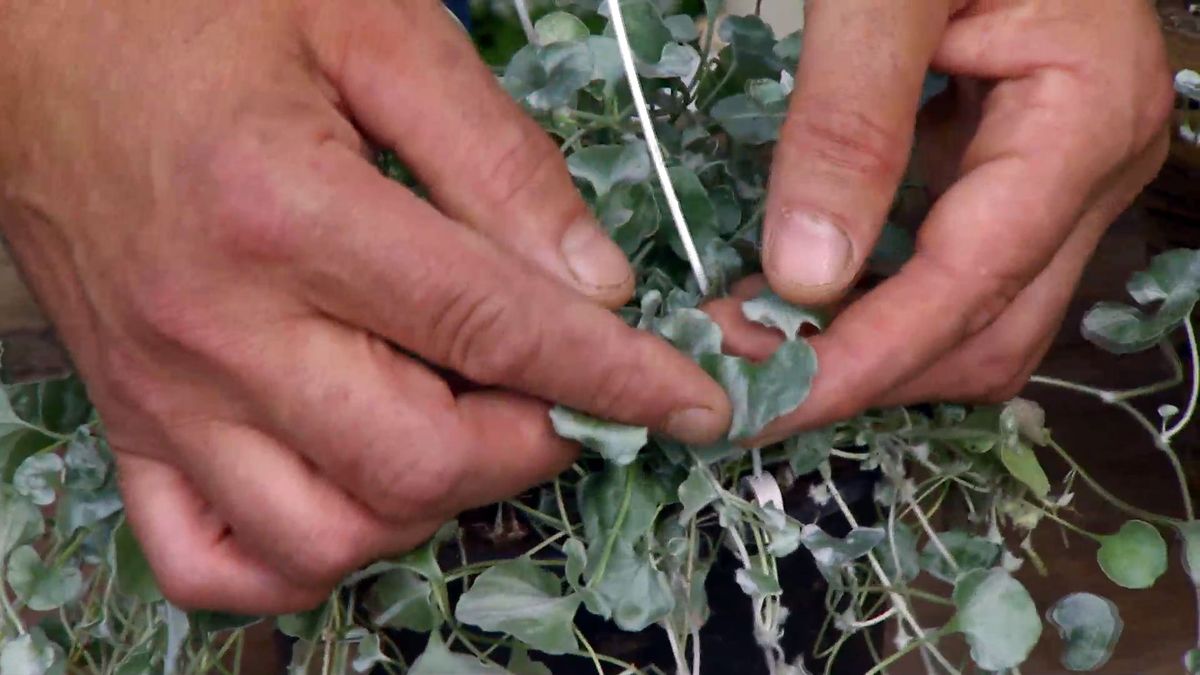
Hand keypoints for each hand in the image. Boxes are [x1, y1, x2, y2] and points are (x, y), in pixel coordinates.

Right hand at [0, 0, 729, 612]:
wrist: (31, 41)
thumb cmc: (190, 13)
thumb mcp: (370, 31)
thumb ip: (495, 159)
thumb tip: (593, 284)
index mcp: (285, 214)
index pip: (492, 328)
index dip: (614, 375)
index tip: (690, 401)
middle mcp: (217, 330)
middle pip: (418, 461)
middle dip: (532, 445)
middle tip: (569, 394)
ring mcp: (164, 397)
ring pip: (328, 536)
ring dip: (434, 504)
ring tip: (468, 428)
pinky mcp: (130, 425)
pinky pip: (212, 563)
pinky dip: (302, 559)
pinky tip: (354, 496)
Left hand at [714, 0, 1172, 440]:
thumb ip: (849, 120)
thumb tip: (806, 275)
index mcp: (1082, 120)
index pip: (969, 286)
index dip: (863, 361)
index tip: (762, 402)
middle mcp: (1093, 168)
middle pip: (987, 333)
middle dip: (865, 377)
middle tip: (742, 385)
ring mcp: (1064, 174)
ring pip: (980, 319)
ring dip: (873, 355)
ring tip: (763, 353)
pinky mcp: (1021, 168)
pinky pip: (959, 270)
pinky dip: (880, 305)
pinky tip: (804, 301)